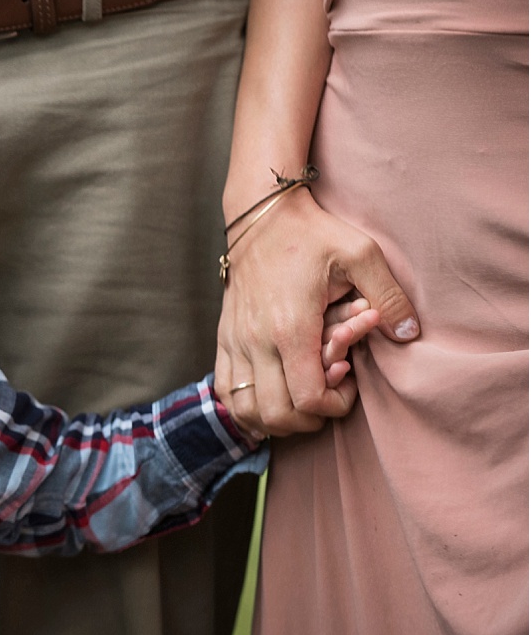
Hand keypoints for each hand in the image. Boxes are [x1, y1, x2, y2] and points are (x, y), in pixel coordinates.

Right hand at [216, 189, 417, 436]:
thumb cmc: (312, 234)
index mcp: (290, 328)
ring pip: (245, 409)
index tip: (349, 378)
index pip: (307, 399)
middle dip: (309, 419)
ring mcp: (235, 341)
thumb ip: (389, 296)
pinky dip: (248, 404)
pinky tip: (272, 391)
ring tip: (300, 397)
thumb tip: (409, 333)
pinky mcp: (224, 337)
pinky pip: (226, 390)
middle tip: (329, 394)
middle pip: (275, 414)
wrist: (260, 215)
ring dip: (275, 417)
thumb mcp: (361, 254)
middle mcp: (255, 341)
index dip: (334, 405)